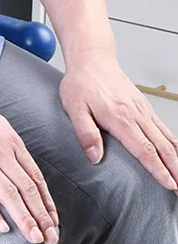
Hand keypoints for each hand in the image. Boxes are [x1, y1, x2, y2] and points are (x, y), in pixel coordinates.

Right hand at [0, 89, 58, 243]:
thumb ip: (8, 145)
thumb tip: (19, 163)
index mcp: (11, 142)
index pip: (35, 177)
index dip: (46, 201)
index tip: (53, 220)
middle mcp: (0, 152)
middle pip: (27, 188)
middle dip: (42, 216)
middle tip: (51, 237)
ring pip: (9, 194)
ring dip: (24, 218)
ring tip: (33, 237)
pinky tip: (2, 228)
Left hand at [60, 53, 177, 191]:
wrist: (92, 60)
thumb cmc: (81, 84)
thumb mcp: (74, 109)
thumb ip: (85, 134)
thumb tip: (95, 158)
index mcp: (120, 118)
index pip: (144, 149)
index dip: (157, 169)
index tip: (168, 184)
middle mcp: (137, 114)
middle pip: (162, 146)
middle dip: (174, 168)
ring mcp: (143, 110)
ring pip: (166, 137)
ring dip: (177, 158)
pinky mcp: (143, 107)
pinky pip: (163, 128)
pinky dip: (173, 143)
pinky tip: (176, 154)